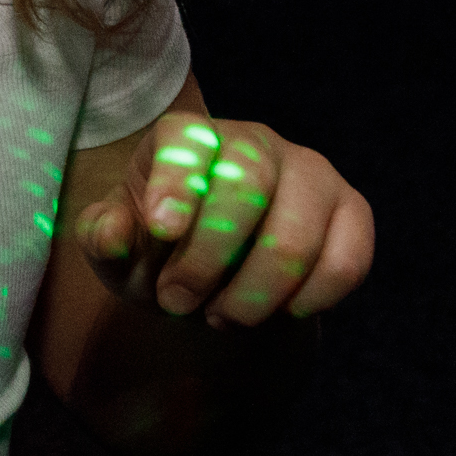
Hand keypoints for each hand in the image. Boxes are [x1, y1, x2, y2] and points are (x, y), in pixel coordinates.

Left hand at [71, 112, 371, 328]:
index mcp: (189, 137)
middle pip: (248, 185)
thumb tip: (113, 233)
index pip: (186, 142)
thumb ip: (104, 237)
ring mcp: (311, 173)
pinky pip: (346, 260)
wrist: (217, 275)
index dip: (176, 184)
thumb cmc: (159, 251)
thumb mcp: (118, 248)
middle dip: (208, 259)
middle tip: (177, 303)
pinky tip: (278, 313)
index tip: (162, 231)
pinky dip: (309, 301)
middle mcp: (255, 141)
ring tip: (221, 317)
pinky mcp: (351, 212)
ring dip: (254, 294)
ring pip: (297, 234)